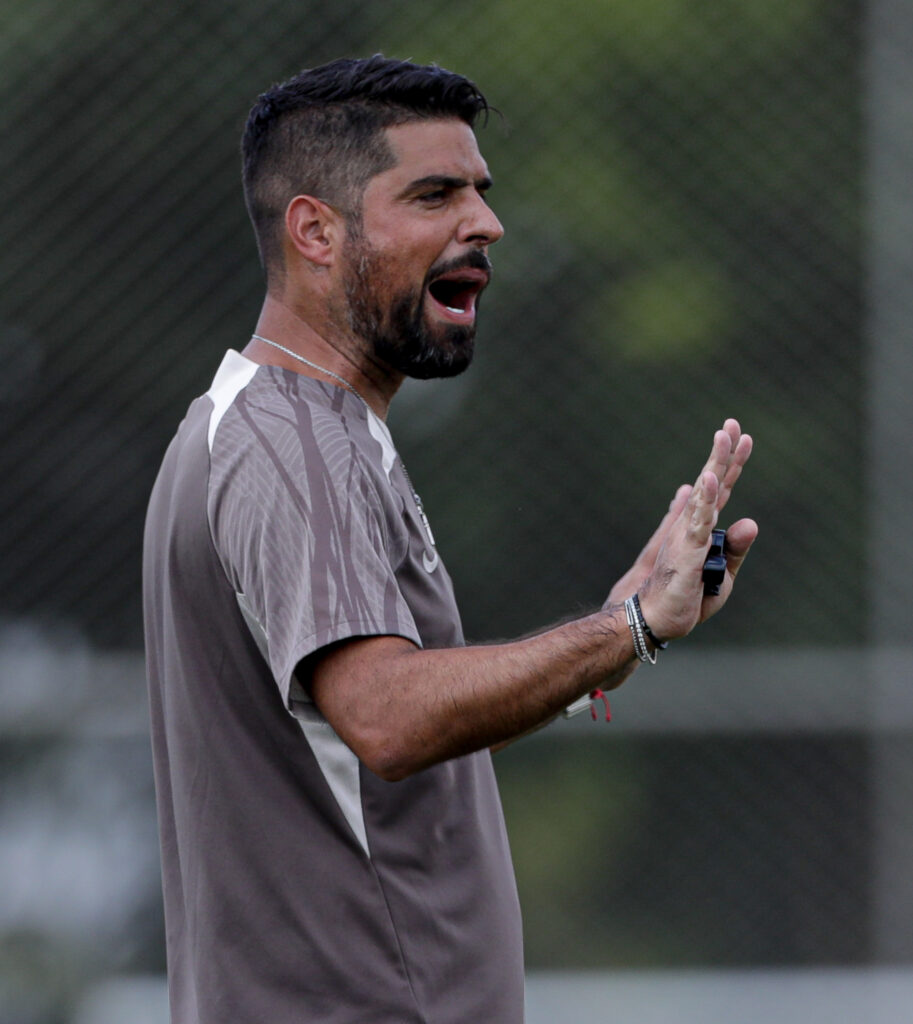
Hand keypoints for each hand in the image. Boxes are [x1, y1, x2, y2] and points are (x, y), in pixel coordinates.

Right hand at [614, 419, 757, 641]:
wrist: (653, 618)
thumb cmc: (685, 598)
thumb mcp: (722, 575)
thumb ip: (735, 548)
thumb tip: (750, 520)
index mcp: (702, 529)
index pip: (720, 490)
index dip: (731, 464)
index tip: (743, 437)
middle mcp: (692, 525)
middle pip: (713, 482)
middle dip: (723, 451)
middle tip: (732, 423)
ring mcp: (686, 534)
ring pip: (706, 493)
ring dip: (715, 463)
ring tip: (723, 436)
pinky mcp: (684, 550)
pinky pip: (696, 521)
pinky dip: (702, 499)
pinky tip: (705, 480)